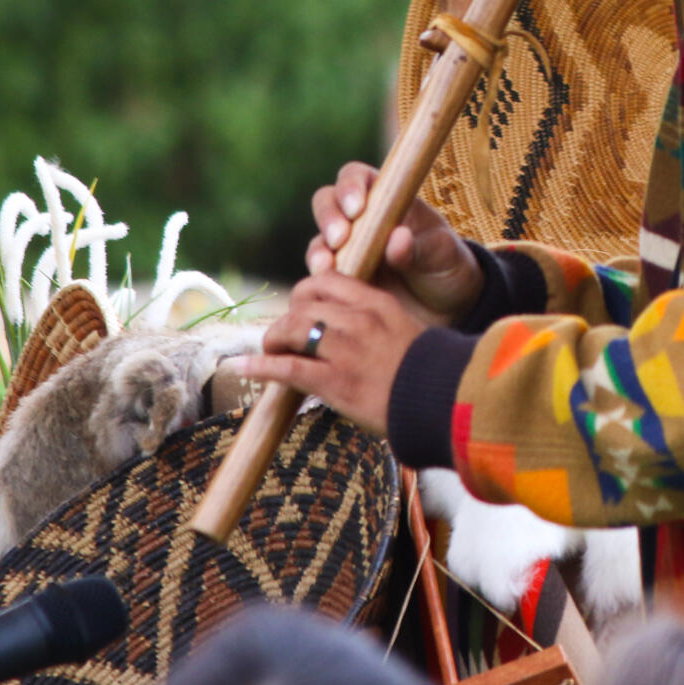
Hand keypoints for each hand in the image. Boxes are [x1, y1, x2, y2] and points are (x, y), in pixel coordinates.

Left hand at [228, 273, 430, 435]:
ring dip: (273, 340)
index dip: (306, 294)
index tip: (302, 309)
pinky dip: (259, 367)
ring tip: (269, 352)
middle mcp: (357, 320)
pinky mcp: (335, 382)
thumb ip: (374, 320)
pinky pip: (287, 368)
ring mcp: (344, 350)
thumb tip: (346, 324)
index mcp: (376, 303)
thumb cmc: (427, 372)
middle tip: (284, 337)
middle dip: (286, 318)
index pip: (325, 281)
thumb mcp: (403, 329)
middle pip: (302, 302)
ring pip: (291, 329)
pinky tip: (240, 367)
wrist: (443, 403)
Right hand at [308, 160, 483, 319]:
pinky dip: (320, 279)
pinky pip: (322, 275)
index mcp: (388, 199)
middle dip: (328, 216)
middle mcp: (361, 220)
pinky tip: (327, 286)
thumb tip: (397, 238)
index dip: (350, 186)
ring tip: (327, 266)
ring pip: (319, 240)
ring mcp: (348, 250)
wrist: (447, 308)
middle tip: (339, 238)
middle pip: (327, 202)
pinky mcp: (341, 280)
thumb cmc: (446, 267)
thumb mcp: (444, 255)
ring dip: (319, 250)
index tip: (357, 207)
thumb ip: (420, 248)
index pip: (358, 177)